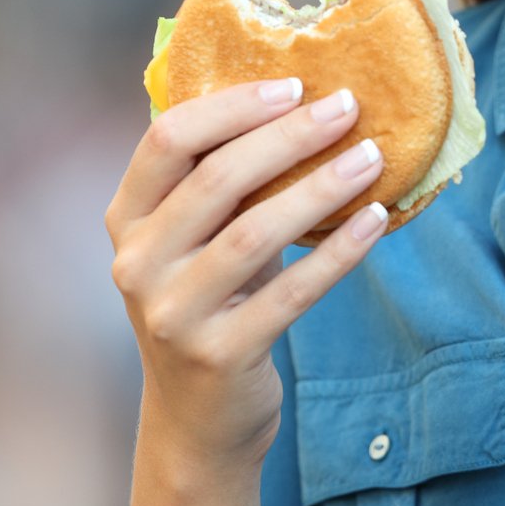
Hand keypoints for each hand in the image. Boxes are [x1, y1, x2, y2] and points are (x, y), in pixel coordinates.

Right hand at [105, 79, 388, 469]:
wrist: (198, 421)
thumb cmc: (210, 302)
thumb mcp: (195, 240)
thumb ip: (219, 181)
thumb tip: (301, 100)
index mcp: (127, 219)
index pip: (168, 139)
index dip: (232, 106)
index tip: (295, 85)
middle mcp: (137, 263)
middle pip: (216, 178)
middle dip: (288, 135)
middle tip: (347, 107)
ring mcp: (173, 313)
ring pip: (254, 232)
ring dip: (321, 187)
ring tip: (372, 156)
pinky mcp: (219, 355)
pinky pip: (291, 291)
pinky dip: (339, 251)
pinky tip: (377, 220)